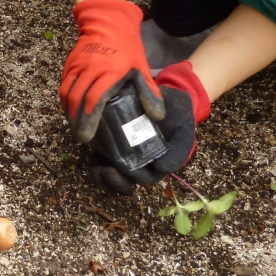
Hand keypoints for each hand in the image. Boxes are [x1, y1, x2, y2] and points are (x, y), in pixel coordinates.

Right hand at [61, 0, 162, 141]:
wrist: (109, 23)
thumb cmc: (127, 48)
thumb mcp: (141, 69)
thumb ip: (148, 92)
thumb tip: (157, 116)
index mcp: (110, 72)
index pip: (95, 99)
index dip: (90, 119)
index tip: (87, 135)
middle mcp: (91, 69)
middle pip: (78, 99)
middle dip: (76, 121)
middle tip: (79, 137)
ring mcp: (78, 65)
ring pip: (67, 92)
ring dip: (68, 112)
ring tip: (73, 126)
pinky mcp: (70, 63)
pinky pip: (63, 84)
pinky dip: (64, 99)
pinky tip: (69, 109)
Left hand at [91, 60, 210, 193]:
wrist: (168, 94)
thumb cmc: (179, 116)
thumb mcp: (183, 134)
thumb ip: (178, 153)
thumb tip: (162, 169)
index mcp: (155, 163)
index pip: (143, 178)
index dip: (133, 179)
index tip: (125, 170)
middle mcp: (138, 160)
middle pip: (124, 181)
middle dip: (114, 181)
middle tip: (107, 171)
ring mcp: (123, 150)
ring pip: (110, 172)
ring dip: (101, 175)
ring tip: (97, 168)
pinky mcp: (110, 138)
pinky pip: (100, 154)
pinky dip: (94, 158)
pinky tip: (91, 151)